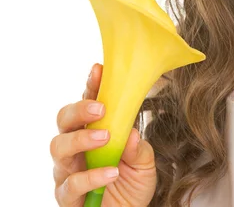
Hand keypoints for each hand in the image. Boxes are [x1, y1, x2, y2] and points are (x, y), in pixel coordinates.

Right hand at [51, 63, 156, 205]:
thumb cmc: (132, 184)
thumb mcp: (144, 162)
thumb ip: (140, 147)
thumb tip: (132, 132)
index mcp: (94, 131)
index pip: (88, 103)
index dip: (92, 86)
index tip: (99, 70)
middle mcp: (76, 148)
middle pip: (64, 120)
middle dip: (79, 109)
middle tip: (102, 108)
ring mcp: (68, 171)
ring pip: (59, 147)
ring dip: (81, 138)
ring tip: (105, 138)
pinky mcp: (67, 197)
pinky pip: (70, 184)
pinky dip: (91, 176)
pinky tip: (111, 172)